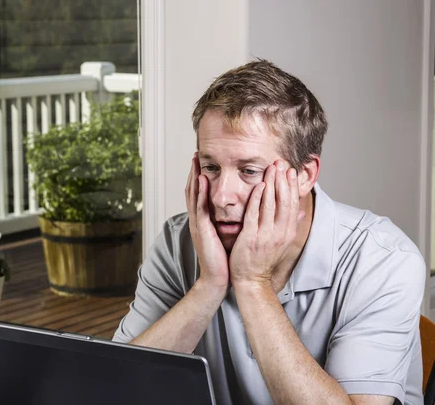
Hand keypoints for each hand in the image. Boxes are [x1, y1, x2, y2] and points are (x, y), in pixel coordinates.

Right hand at [185, 153, 229, 290]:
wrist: (217, 278)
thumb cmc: (225, 259)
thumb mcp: (227, 236)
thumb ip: (230, 222)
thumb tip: (242, 210)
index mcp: (203, 221)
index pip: (200, 195)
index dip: (199, 178)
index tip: (202, 162)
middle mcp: (197, 220)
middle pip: (192, 191)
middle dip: (193, 172)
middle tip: (195, 155)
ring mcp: (197, 224)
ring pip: (193, 195)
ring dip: (193, 176)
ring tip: (195, 160)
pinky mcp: (201, 229)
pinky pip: (200, 207)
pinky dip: (200, 192)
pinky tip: (202, 179)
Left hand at [229, 161, 302, 290]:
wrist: (252, 280)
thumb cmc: (264, 260)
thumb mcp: (282, 243)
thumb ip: (291, 226)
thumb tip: (303, 213)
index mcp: (288, 233)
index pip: (292, 204)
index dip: (292, 186)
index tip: (290, 170)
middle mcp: (280, 233)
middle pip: (284, 201)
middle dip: (283, 180)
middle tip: (281, 162)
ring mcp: (266, 235)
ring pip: (271, 204)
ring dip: (271, 184)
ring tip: (271, 168)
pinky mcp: (251, 237)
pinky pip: (255, 214)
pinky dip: (257, 198)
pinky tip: (258, 185)